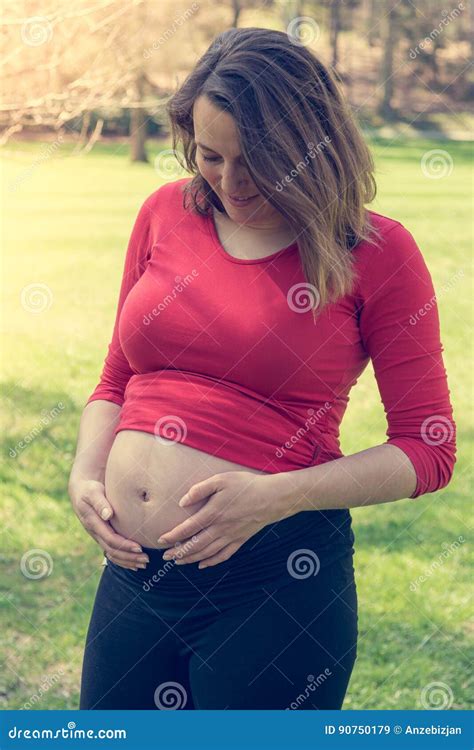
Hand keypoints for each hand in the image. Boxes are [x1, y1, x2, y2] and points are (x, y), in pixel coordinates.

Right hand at [68, 478, 148, 570]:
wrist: (80, 491)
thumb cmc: (89, 489)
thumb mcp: (93, 492)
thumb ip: (100, 503)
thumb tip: (107, 514)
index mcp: (93, 523)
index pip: (111, 539)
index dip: (125, 545)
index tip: (140, 548)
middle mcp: (95, 533)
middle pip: (113, 550)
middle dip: (129, 557)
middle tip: (146, 560)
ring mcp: (98, 536)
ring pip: (112, 554)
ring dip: (127, 561)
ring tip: (144, 564)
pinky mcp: (102, 535)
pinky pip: (111, 552)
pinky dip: (122, 560)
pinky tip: (134, 564)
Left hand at [156, 471, 293, 568]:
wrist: (273, 497)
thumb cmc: (246, 485)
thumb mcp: (221, 480)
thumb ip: (200, 489)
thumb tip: (182, 502)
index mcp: (214, 513)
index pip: (188, 528)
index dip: (173, 536)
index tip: (161, 540)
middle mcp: (221, 528)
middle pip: (195, 545)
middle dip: (178, 552)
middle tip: (165, 557)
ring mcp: (231, 536)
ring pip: (207, 553)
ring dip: (191, 559)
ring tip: (178, 562)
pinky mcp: (240, 540)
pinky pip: (223, 556)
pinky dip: (211, 562)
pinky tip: (202, 565)